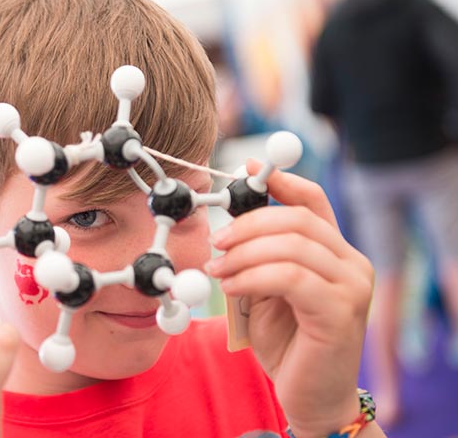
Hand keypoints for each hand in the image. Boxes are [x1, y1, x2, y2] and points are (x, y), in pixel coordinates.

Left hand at [207, 160, 374, 436]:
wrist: (310, 396)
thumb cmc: (288, 343)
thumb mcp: (267, 289)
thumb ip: (259, 256)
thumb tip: (230, 219)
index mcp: (336, 252)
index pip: (313, 201)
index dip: (279, 181)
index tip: (246, 171)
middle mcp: (352, 263)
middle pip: (297, 219)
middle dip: (248, 225)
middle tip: (216, 242)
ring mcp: (352, 286)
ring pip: (291, 246)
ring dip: (243, 255)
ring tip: (217, 272)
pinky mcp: (341, 311)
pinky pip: (289, 277)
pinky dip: (252, 277)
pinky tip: (231, 289)